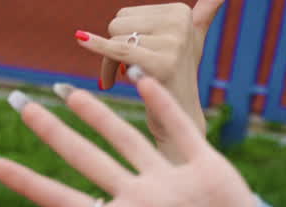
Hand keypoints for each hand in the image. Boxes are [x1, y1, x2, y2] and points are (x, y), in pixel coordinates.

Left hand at [0, 71, 256, 206]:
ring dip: (97, 114)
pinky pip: (179, 131)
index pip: (60, 197)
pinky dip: (162, 105)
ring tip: (66, 91)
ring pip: (125, 139)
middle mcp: (136, 199)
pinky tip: (141, 82)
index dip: (24, 180)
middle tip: (18, 104)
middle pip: (84, 158)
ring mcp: (168, 181)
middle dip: (52, 131)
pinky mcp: (204, 169)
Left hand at [76, 1, 223, 149]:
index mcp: (181, 12)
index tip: (131, 57)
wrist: (179, 115)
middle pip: (117, 24)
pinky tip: (80, 39)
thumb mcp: (194, 40)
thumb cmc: (178, 75)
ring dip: (109, 63)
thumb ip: (205, 13)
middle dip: (113, 48)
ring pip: (114, 38)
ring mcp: (173, 43)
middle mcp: (180, 22)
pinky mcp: (160, 63)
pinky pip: (118, 50)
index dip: (120, 39)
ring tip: (125, 77)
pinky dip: (97, 46)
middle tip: (125, 70)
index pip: (125, 15)